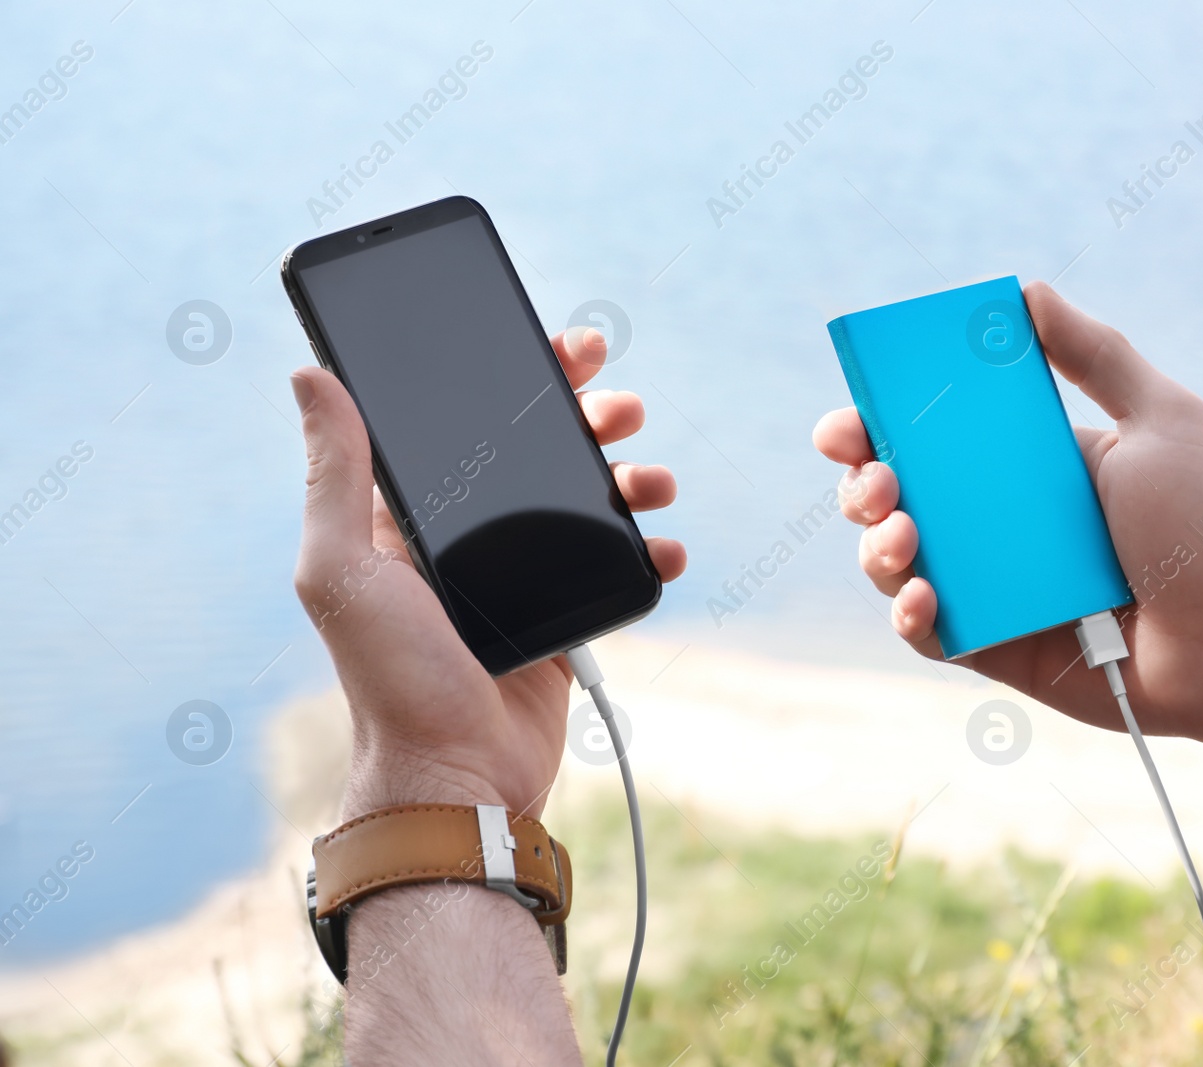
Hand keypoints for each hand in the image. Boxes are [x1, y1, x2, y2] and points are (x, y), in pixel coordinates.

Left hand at [291, 329, 685, 820]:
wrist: (459, 776)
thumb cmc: (390, 680)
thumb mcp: (341, 570)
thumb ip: (334, 475)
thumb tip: (311, 376)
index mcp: (412, 515)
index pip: (467, 423)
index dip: (516, 378)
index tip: (562, 347)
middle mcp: (469, 536)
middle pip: (540, 451)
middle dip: (588, 416)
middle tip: (620, 406)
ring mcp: (523, 576)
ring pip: (589, 502)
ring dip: (630, 476)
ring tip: (651, 479)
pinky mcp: (567, 616)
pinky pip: (617, 567)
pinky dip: (650, 552)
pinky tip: (663, 548)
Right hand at [813, 281, 1202, 745]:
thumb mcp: (1159, 418)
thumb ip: (1097, 353)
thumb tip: (1028, 293)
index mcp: (1023, 466)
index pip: (928, 438)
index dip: (874, 427)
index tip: (852, 420)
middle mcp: (996, 525)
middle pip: (894, 498)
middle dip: (861, 486)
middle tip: (878, 483)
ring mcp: (990, 588)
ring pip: (895, 564)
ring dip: (878, 548)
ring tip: (906, 536)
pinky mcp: (994, 649)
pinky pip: (927, 634)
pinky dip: (909, 616)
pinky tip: (923, 599)